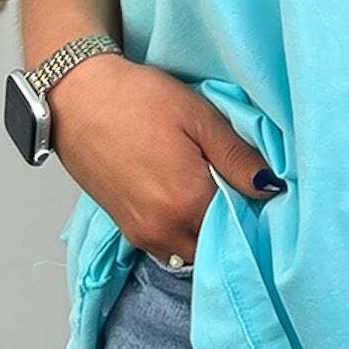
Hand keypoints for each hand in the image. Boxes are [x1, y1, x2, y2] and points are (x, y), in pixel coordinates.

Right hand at [48, 53, 283, 263]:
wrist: (77, 98)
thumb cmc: (138, 99)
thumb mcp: (198, 117)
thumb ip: (237, 157)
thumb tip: (271, 186)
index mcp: (189, 202)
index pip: (242, 225)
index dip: (256, 207)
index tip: (261, 189)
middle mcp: (166, 230)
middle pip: (218, 245)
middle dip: (233, 224)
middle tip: (238, 188)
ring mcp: (144, 235)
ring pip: (194, 250)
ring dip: (207, 230)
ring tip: (211, 190)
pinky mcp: (128, 230)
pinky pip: (170, 246)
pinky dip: (185, 230)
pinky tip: (187, 197)